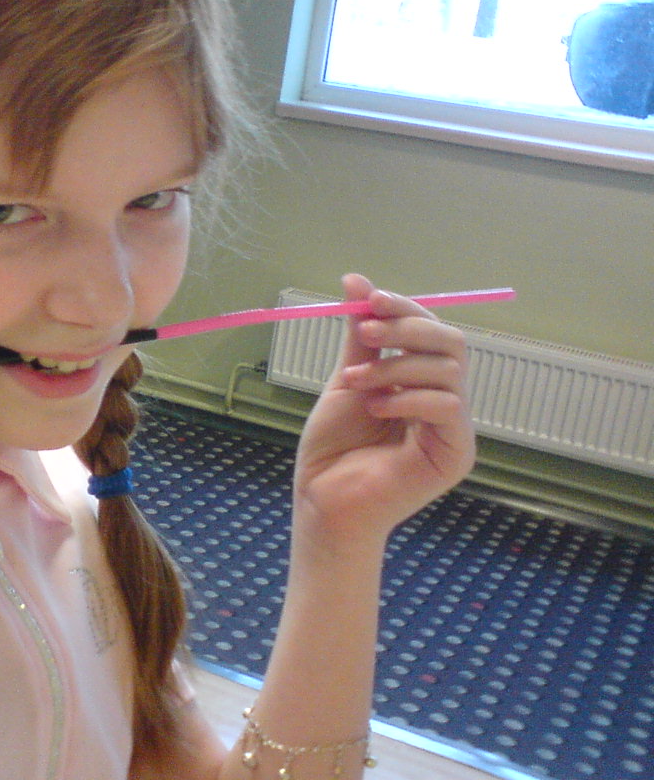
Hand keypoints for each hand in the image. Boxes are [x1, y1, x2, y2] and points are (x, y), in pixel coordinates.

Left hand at [292, 274, 476, 546]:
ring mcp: (454, 429)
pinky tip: (376, 407)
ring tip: (356, 382)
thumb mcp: (347, 379)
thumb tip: (357, 279)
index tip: (369, 299)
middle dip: (406, 328)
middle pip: (451, 343)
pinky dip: (409, 397)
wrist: (323, 500)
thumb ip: (360, 336)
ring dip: (394, 366)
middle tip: (365, 331)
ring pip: (447, 370)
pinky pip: (448, 406)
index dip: (406, 309)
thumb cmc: (334, 447)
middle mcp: (446, 402)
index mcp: (423, 383)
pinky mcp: (456, 454)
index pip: (432, 331)